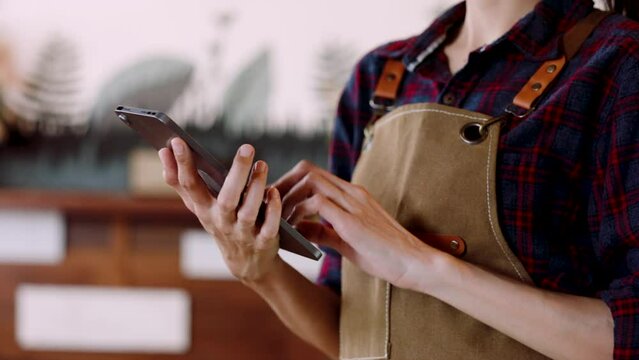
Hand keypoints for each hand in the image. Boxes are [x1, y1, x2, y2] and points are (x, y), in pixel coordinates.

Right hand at [159, 138, 282, 283]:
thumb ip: (180, 181)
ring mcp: (243, 233)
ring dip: (257, 188)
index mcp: (204, 210)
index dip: (182, 164)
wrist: (246, 263)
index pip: (190, 186)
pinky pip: (269, 226)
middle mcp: (222, 222)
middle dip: (236, 173)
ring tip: (262, 164)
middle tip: (247, 147)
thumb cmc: (221, 223)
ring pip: (249, 211)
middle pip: (227, 198)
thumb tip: (163, 151)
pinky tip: (274, 191)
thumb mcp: (199, 206)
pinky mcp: (264, 241)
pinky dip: (273, 209)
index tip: (177, 140)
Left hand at [273, 161, 439, 289]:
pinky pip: (317, 203)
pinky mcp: (352, 220)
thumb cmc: (384, 254)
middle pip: (307, 170)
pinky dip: (299, 213)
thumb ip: (323, 231)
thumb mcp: (346, 240)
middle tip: (270, 207)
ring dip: (288, 198)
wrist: (414, 263)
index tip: (276, 202)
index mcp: (352, 194)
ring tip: (279, 220)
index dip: (289, 184)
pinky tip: (294, 230)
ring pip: (310, 181)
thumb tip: (299, 229)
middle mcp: (351, 192)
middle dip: (282, 185)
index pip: (313, 173)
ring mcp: (353, 203)